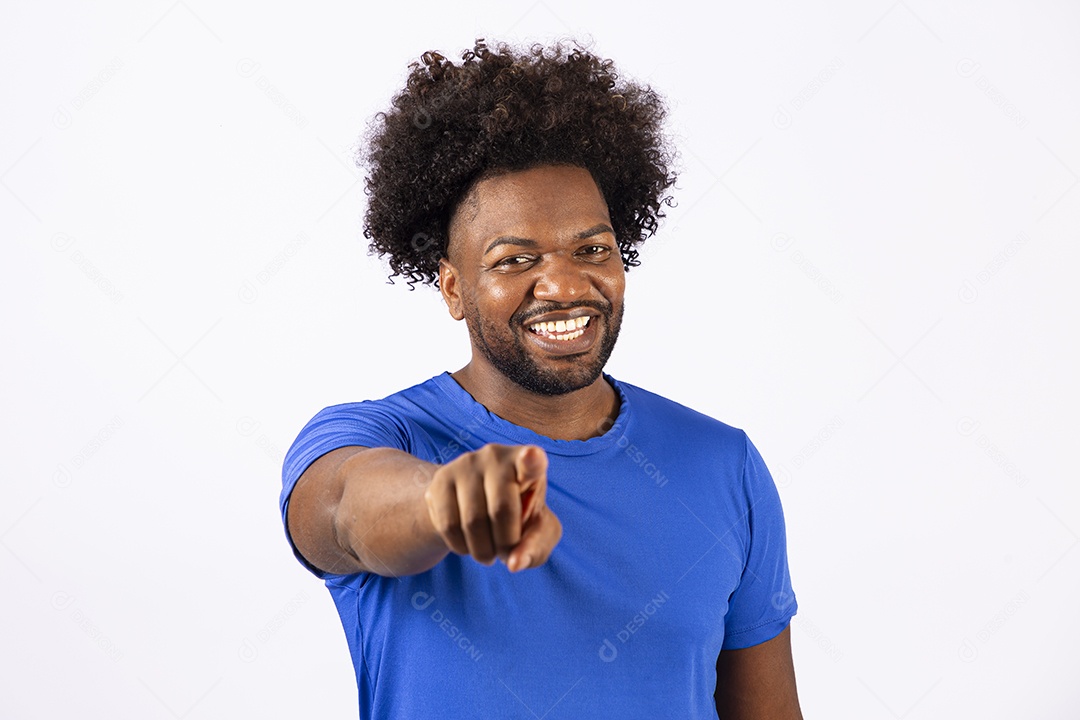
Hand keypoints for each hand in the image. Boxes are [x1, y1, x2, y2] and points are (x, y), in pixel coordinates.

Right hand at [423, 444, 561, 571]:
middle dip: (505, 543)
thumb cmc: (517, 516)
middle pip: (501, 510)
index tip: (532, 456)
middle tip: (506, 551)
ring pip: (472, 522)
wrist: (475, 505)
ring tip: (488, 548)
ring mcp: (465, 464)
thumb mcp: (537, 532)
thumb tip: (514, 563)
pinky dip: (461, 547)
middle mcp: (496, 455)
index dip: (532, 461)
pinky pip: (448, 526)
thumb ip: (536, 546)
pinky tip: (469, 543)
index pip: (532, 461)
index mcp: (530, 463)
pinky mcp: (440, 479)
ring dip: (482, 550)